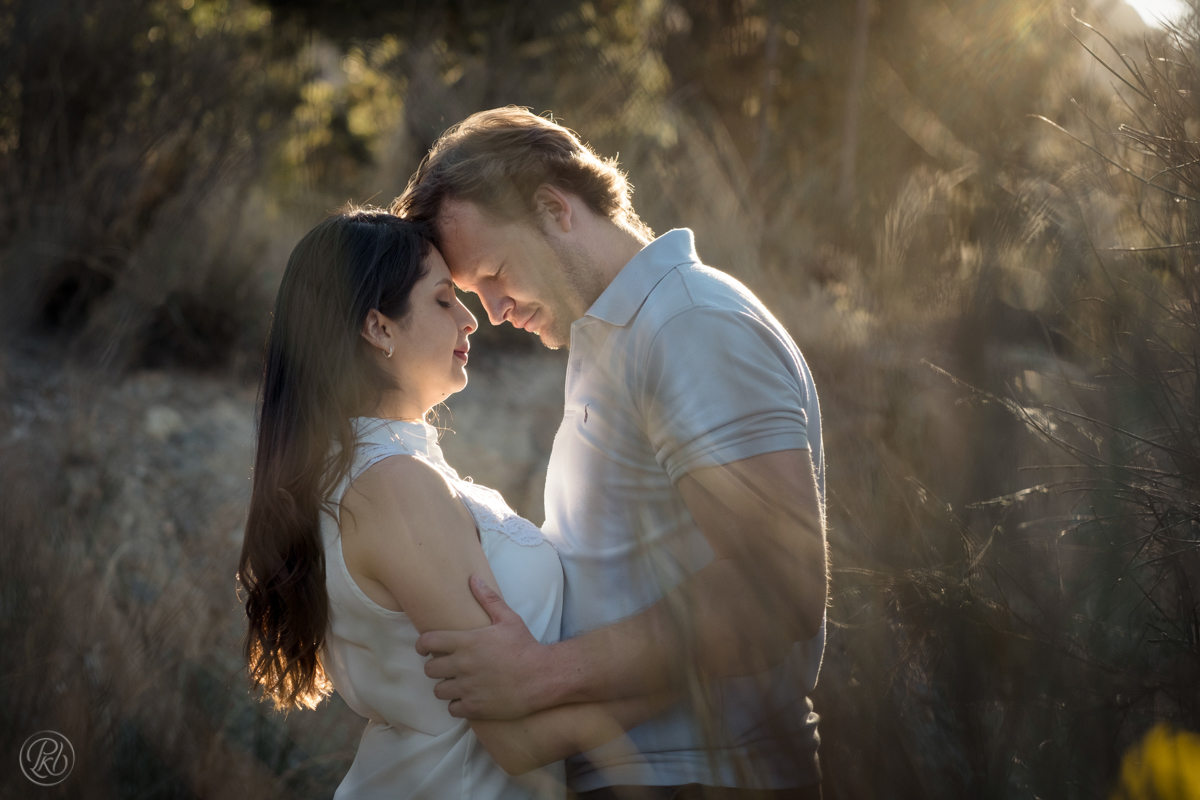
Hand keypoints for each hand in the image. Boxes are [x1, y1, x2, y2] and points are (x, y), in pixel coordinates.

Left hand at [416, 575, 554, 719]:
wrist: (543, 676)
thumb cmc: (525, 646)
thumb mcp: (508, 619)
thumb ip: (488, 599)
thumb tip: (473, 579)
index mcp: (467, 642)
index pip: (427, 642)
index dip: (422, 645)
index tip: (425, 648)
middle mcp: (463, 665)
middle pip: (429, 669)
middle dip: (436, 667)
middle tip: (447, 667)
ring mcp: (467, 688)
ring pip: (438, 690)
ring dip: (446, 687)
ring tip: (457, 684)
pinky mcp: (475, 707)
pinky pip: (452, 708)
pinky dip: (458, 704)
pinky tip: (468, 698)